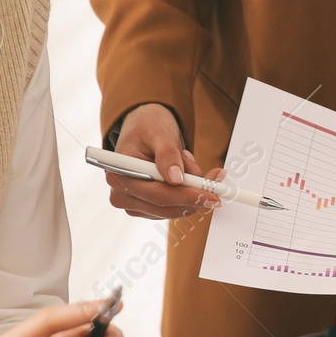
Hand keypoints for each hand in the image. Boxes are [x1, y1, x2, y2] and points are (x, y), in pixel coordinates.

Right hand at [107, 103, 222, 218]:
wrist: (145, 129)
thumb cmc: (147, 128)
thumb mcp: (159, 133)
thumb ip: (167, 155)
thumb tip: (176, 178)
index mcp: (120, 174)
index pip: (158, 194)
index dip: (187, 196)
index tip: (211, 194)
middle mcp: (122, 193)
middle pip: (168, 206)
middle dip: (195, 193)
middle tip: (215, 178)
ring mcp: (134, 203)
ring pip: (175, 209)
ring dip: (191, 190)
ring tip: (187, 161)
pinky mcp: (147, 207)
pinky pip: (175, 207)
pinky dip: (189, 193)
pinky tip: (185, 173)